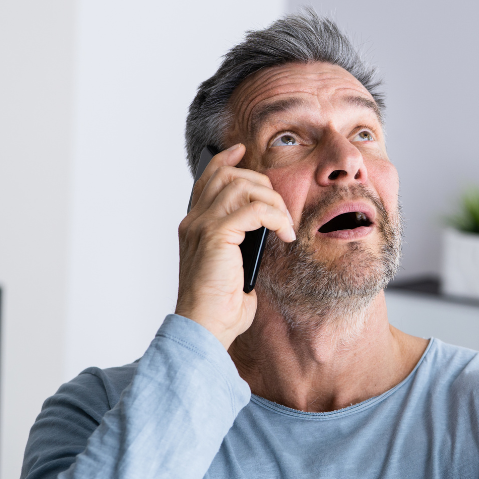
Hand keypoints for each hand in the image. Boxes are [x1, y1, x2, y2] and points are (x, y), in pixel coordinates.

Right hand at [175, 144, 295, 349]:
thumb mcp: (233, 264)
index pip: (207, 179)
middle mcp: (194, 221)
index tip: (244, 151)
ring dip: (272, 201)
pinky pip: (253, 209)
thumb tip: (265, 226)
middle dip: (263, 185)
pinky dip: (275, 217)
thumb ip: (240, 240)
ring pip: (242, 187)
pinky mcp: (216, 236)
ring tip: (284, 224)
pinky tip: (284, 234)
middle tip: (281, 211)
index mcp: (194, 225)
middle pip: (229, 176)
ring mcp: (202, 227)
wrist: (206, 326)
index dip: (226, 161)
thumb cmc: (221, 303)